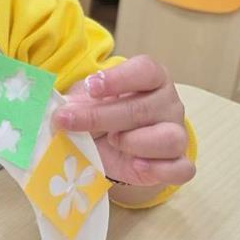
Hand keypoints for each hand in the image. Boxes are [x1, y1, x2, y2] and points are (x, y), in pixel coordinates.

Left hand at [52, 56, 194, 188]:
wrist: (109, 146)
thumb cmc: (101, 115)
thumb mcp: (86, 103)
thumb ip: (76, 102)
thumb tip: (58, 111)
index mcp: (151, 79)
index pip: (145, 70)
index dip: (118, 79)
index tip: (91, 87)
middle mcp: (168, 104)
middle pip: (143, 108)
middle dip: (101, 116)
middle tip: (69, 121)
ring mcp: (177, 133)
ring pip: (170, 138)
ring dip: (135, 142)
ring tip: (112, 142)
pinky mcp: (176, 164)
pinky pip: (182, 169)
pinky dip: (159, 169)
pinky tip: (136, 165)